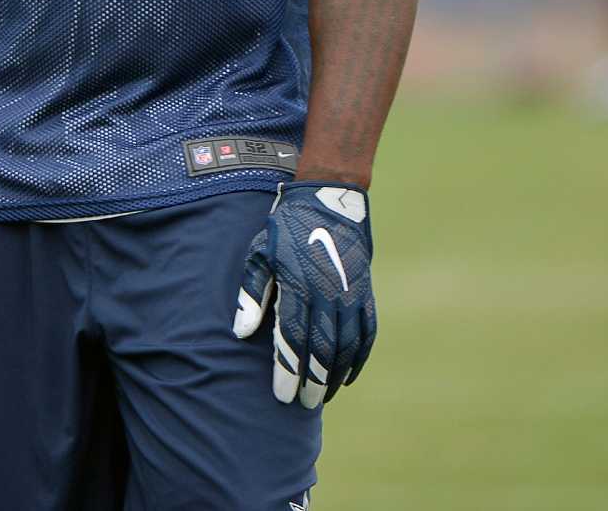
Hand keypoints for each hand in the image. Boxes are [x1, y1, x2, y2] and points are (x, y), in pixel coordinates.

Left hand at [232, 182, 375, 407]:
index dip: (288, 371)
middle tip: (303, 405)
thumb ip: (250, 295)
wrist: (329, 200)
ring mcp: (352, 294)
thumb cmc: (285, 231)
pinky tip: (346, 376)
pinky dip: (358, 359)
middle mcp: (328, 294)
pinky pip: (367, 334)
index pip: (293, 339)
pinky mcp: (366, 293)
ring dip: (335, 375)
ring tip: (322, 395)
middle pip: (322, 349)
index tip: (282, 395)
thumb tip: (240, 333)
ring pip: (347, 346)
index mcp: (298, 285)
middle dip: (312, 381)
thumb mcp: (260, 255)